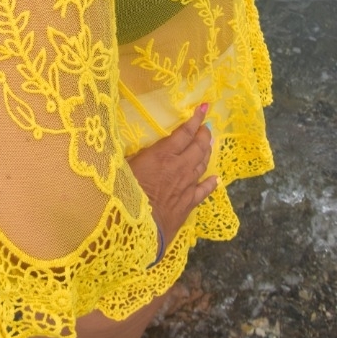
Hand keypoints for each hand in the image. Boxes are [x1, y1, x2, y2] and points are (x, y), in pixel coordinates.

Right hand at [126, 104, 216, 250]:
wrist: (139, 229)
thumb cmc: (125, 193)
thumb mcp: (123, 166)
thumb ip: (131, 153)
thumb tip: (122, 141)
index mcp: (163, 155)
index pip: (184, 133)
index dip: (195, 119)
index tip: (204, 108)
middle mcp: (179, 168)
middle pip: (198, 147)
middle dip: (204, 134)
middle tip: (206, 126)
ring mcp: (186, 186)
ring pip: (202, 165)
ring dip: (207, 153)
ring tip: (209, 144)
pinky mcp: (188, 204)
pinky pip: (203, 191)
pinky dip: (211, 183)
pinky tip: (216, 180)